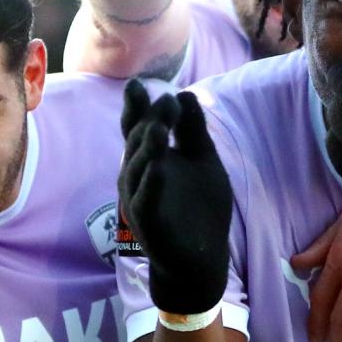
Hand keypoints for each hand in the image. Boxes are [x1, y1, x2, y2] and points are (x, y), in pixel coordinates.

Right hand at [118, 79, 231, 313]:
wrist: (201, 257)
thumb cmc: (200, 207)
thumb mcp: (203, 161)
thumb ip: (193, 130)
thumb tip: (183, 94)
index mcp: (152, 157)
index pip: (140, 126)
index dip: (137, 106)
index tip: (139, 84)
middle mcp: (138, 174)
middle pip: (138, 142)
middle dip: (150, 121)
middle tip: (164, 102)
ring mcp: (140, 197)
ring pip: (139, 169)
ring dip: (148, 148)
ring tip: (158, 127)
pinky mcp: (148, 221)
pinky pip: (146, 199)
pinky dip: (151, 183)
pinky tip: (158, 168)